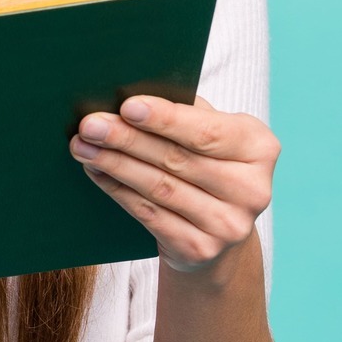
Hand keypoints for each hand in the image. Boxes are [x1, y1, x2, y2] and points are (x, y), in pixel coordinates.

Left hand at [71, 94, 278, 282]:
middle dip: (128, 139)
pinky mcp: (201, 249)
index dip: (166, 119)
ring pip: (159, 188)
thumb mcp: (212, 134)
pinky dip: (118, 190)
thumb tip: (130, 92)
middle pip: (177, 159)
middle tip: (90, 125)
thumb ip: (186, 112)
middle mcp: (252, 189)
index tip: (127, 106)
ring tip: (82, 146)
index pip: (207, 132)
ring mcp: (228, 224)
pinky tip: (96, 171)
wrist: (220, 232)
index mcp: (259, 148)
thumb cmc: (209, 164)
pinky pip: (150, 214)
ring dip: (114, 164)